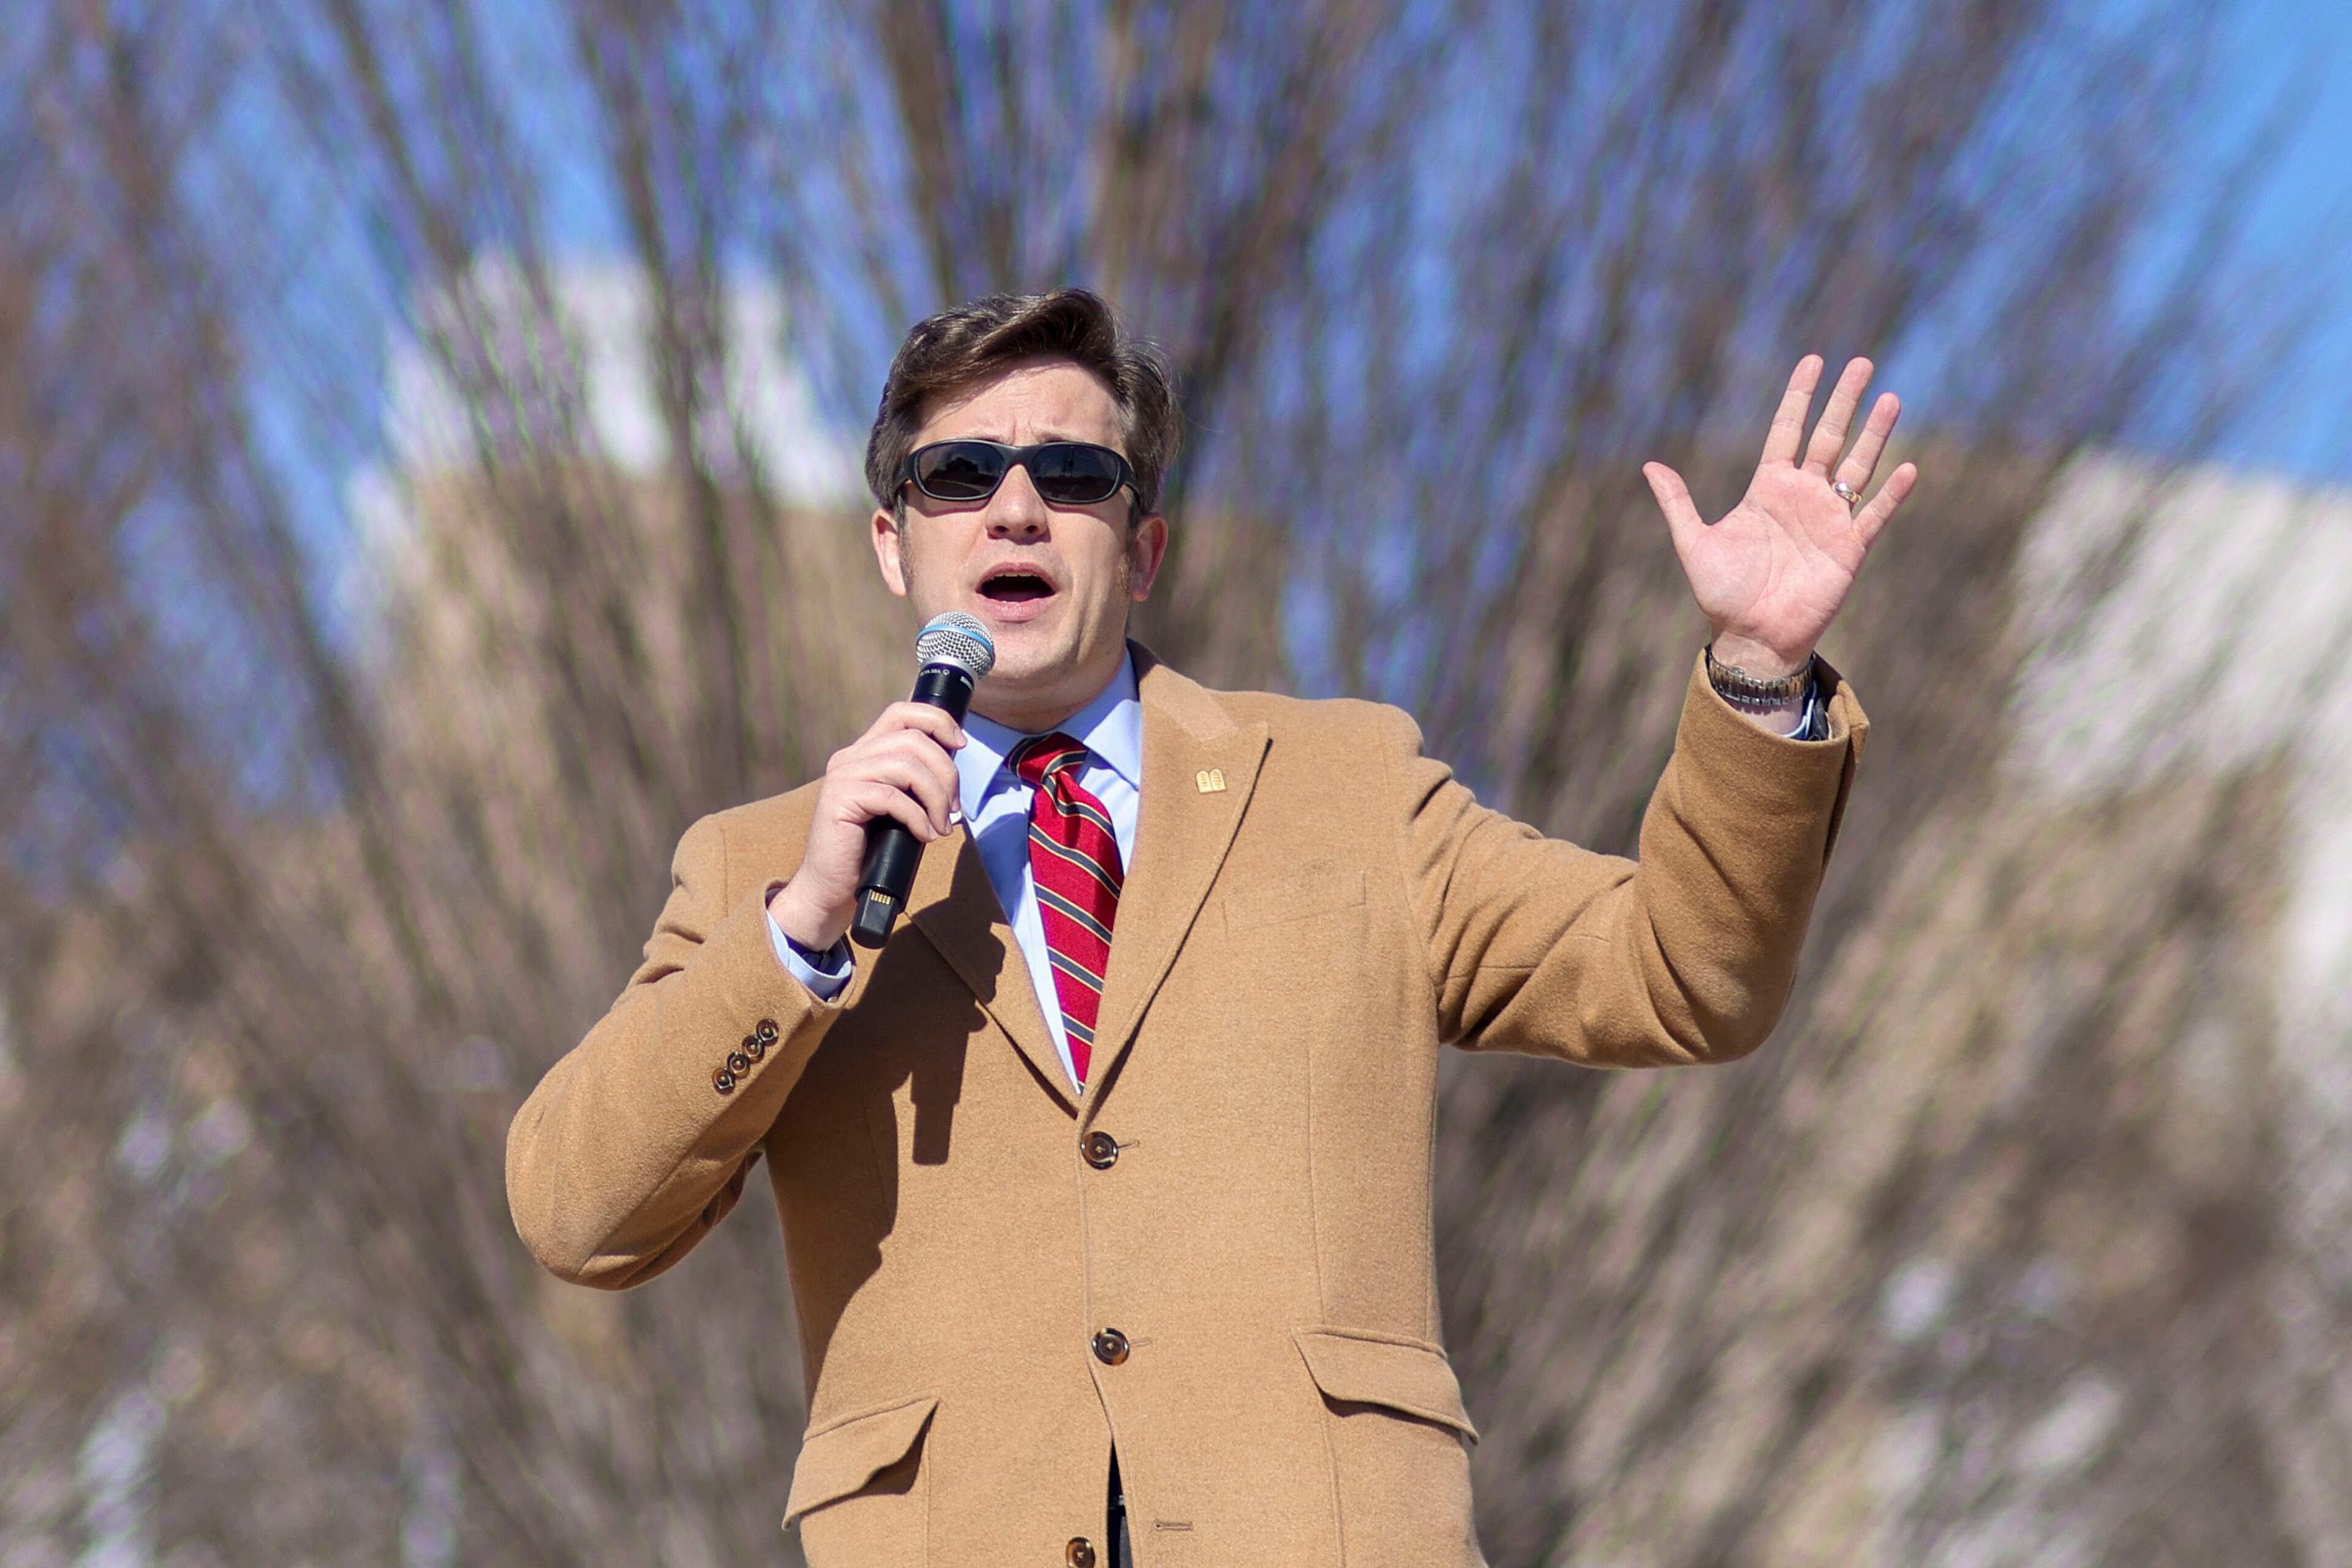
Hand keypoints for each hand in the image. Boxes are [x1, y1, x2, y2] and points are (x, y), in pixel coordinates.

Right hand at [768, 702, 965, 950]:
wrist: (832, 886)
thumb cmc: (871, 849)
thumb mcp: (898, 806)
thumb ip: (915, 780)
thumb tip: (953, 769)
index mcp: (864, 752)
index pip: (902, 713)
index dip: (937, 720)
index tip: (960, 744)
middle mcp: (850, 757)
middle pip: (913, 739)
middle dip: (946, 772)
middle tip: (954, 808)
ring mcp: (843, 776)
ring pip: (906, 766)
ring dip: (935, 797)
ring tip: (942, 826)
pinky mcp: (840, 799)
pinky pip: (892, 797)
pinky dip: (917, 817)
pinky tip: (924, 836)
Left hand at [1642, 355, 1915, 677]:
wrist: (1750, 636)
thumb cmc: (1722, 593)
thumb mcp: (1694, 542)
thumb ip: (1678, 503)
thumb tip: (1649, 465)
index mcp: (1768, 487)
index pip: (1787, 430)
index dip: (1800, 396)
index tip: (1814, 360)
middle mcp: (1803, 496)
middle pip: (1828, 437)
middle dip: (1844, 401)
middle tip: (1863, 363)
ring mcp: (1829, 519)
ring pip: (1857, 466)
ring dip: (1875, 434)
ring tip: (1891, 399)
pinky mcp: (1849, 548)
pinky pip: (1874, 515)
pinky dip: (1891, 494)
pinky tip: (1907, 468)